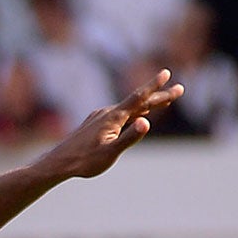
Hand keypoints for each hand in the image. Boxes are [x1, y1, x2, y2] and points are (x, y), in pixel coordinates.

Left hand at [38, 70, 182, 180]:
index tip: (166, 73)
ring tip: (164, 101)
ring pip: (129, 108)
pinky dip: (133, 112)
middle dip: (159, 96)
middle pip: (138, 102)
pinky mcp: (95, 124)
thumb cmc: (83, 161)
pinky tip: (135, 115)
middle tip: (180, 89)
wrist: (57, 164)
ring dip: (147, 104)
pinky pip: (119, 114)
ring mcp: (100, 117)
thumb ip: (129, 138)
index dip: (154, 86)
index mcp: (113, 117)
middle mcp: (107, 113)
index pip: (138, 98)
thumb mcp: (109, 153)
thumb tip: (146, 122)